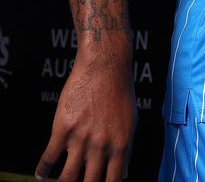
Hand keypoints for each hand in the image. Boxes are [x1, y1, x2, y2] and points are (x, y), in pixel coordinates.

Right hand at [37, 56, 136, 181]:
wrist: (105, 67)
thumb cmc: (120, 92)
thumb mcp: (131, 121)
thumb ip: (127, 149)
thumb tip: (124, 172)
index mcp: (121, 145)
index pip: (113, 181)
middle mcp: (101, 146)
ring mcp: (81, 139)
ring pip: (66, 178)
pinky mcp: (62, 129)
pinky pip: (49, 158)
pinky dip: (42, 170)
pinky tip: (41, 175)